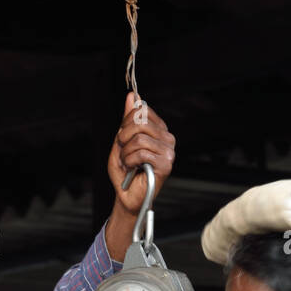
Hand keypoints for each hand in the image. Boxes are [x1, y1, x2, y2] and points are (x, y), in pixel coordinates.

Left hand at [108, 92, 175, 215]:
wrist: (126, 195)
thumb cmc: (125, 170)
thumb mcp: (121, 140)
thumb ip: (128, 118)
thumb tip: (132, 96)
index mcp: (159, 129)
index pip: (141, 110)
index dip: (126, 123)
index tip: (123, 138)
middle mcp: (167, 138)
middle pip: (140, 122)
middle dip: (123, 137)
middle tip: (123, 151)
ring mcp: (168, 151)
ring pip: (139, 139)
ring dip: (125, 152)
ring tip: (128, 162)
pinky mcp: (166, 164)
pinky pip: (141, 153)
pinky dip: (130, 161)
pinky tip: (133, 168)